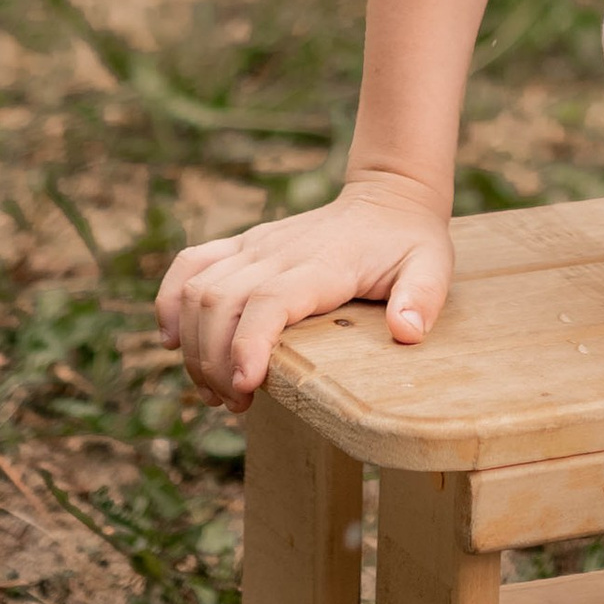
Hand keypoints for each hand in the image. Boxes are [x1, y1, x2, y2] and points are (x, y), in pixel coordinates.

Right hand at [156, 175, 454, 410]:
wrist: (388, 198)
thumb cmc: (409, 242)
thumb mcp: (433, 266)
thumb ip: (422, 297)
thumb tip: (406, 333)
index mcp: (323, 262)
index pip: (270, 300)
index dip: (249, 344)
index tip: (246, 386)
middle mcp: (278, 251)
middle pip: (221, 302)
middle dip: (215, 362)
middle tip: (237, 404)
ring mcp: (255, 246)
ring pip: (197, 290)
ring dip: (194, 346)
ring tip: (218, 391)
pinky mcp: (242, 246)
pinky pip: (189, 265)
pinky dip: (170, 303)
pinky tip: (174, 343)